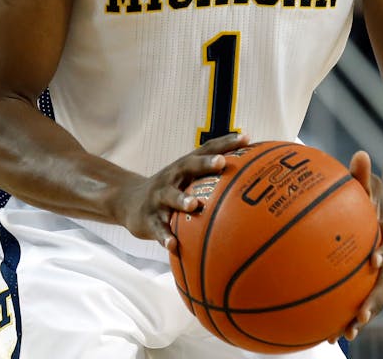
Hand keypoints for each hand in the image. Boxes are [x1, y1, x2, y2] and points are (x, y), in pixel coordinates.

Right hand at [111, 133, 247, 247]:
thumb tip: (253, 183)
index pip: (208, 149)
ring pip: (171, 196)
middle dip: (205, 163)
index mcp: (185, 167)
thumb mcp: (187, 180)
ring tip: (194, 205)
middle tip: (222, 162)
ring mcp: (159, 197)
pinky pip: (158, 228)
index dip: (226, 142)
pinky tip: (174, 245)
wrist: (129, 201)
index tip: (246, 137)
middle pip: (189, 165)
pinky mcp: (149, 218)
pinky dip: (165, 236)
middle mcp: (173, 177)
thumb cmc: (171, 190)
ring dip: (182, 199)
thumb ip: (213, 179)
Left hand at [338, 150, 382, 342]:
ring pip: (375, 298)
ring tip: (340, 336)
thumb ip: (365, 174)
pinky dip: (347, 312)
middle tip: (359, 317)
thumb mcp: (375, 182)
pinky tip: (324, 329)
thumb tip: (359, 154)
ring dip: (360, 317)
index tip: (375, 261)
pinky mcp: (375, 279)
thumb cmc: (382, 196)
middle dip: (374, 301)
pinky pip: (361, 297)